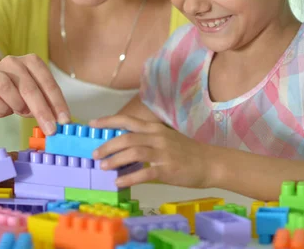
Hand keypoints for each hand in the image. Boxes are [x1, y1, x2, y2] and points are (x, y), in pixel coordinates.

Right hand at [0, 54, 71, 134]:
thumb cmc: (17, 96)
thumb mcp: (36, 98)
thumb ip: (48, 105)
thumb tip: (60, 121)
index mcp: (32, 62)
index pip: (48, 82)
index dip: (57, 103)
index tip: (64, 121)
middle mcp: (14, 62)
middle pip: (30, 88)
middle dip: (42, 111)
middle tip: (50, 130)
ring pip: (7, 89)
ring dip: (18, 106)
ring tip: (21, 112)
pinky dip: (1, 109)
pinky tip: (4, 110)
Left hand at [89, 114, 215, 188]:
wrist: (211, 163)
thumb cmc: (187, 151)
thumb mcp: (166, 138)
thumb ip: (146, 139)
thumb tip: (122, 146)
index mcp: (155, 128)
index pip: (127, 121)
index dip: (108, 121)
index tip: (92, 124)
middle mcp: (157, 137)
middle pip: (127, 137)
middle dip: (108, 145)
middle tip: (95, 154)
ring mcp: (163, 153)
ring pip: (133, 152)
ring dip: (115, 160)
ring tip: (103, 167)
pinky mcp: (168, 169)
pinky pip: (144, 173)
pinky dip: (129, 177)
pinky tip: (119, 182)